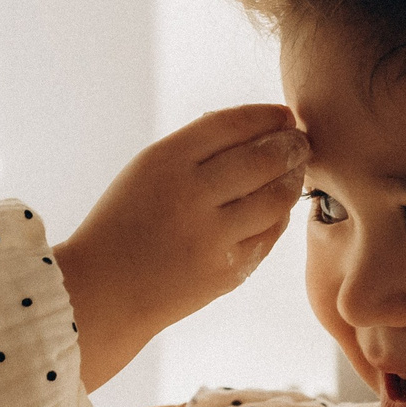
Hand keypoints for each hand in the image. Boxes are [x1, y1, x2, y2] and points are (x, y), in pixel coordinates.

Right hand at [53, 104, 308, 390]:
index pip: (232, 124)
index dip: (267, 116)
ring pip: (276, 197)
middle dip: (291, 144)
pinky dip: (279, 215)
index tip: (284, 115)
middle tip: (301, 141)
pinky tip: (278, 205)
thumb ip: (195, 148)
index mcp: (165, 161)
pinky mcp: (227, 270)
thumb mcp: (145, 171)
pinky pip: (270, 233)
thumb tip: (258, 127)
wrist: (104, 291)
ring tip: (296, 169)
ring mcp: (211, 236)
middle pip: (263, 157)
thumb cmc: (126, 223)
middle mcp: (190, 195)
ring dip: (294, 178)